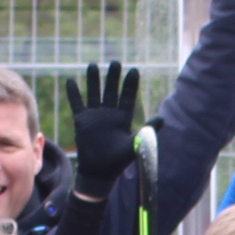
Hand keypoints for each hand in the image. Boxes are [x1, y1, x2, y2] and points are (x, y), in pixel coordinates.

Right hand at [66, 60, 142, 196]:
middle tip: (115, 62)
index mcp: (123, 118)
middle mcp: (109, 114)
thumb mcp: (135, 145)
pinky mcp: (82, 121)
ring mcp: (95, 116)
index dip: (130, 85)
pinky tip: (71, 80)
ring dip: (94, 80)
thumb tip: (162, 118)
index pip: (127, 97)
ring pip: (94, 93)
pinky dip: (74, 93)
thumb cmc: (118, 161)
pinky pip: (77, 104)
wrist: (99, 172)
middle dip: (113, 77)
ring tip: (93, 64)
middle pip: (111, 91)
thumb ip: (146, 131)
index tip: (134, 70)